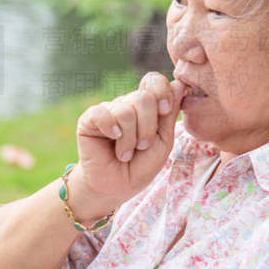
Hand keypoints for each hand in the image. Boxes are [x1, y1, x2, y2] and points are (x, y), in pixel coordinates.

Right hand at [69, 72, 184, 220]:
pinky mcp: (89, 119)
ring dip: (130, 139)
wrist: (115, 187)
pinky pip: (102, 114)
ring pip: (126, 111)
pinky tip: (112, 139)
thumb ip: (169, 114)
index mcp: (146, 107)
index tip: (165, 110)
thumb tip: (179, 84)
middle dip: (147, 128)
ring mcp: (108, 110)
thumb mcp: (163, 142)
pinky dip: (111, 129)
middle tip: (141, 147)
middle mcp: (126, 104)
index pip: (154, 81)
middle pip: (144, 97)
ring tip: (125, 153)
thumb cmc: (140, 166)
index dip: (162, 91)